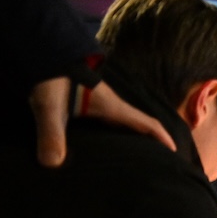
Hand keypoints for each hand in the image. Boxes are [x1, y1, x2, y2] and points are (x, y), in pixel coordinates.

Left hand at [30, 77, 175, 167]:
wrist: (41, 53)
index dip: (163, 138)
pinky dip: (115, 137)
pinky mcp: (86, 105)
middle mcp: (110, 107)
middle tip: (160, 164)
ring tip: (136, 159)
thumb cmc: (51, 77)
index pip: (146, 123)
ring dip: (134, 140)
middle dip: (152, 144)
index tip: (175, 154)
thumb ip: (51, 133)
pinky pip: (108, 125)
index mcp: (112, 108)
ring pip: (124, 127)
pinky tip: (107, 147)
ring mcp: (99, 105)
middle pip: (139, 128)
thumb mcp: (50, 107)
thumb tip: (53, 164)